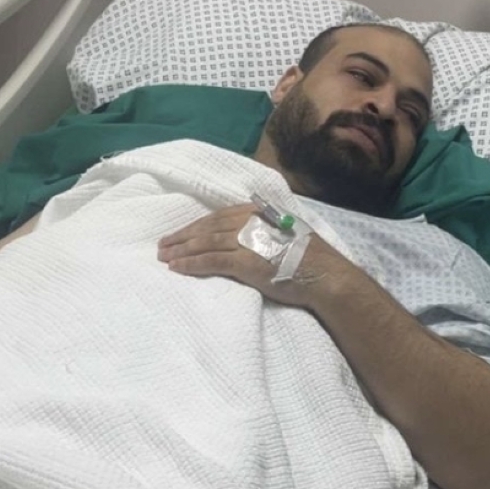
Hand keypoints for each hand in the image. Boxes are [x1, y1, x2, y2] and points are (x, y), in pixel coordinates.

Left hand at [157, 204, 354, 307]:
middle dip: (183, 236)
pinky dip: (191, 264)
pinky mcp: (247, 263)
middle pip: (208, 227)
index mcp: (259, 213)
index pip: (219, 216)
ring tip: (164, 257)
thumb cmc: (311, 259)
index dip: (197, 225)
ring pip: (205, 242)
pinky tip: (177, 268)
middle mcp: (251, 222)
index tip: (181, 233)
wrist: (326, 276)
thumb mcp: (286, 233)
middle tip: (163, 245)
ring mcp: (248, 242)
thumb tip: (247, 235)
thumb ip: (265, 229)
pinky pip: (211, 261)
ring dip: (181, 250)